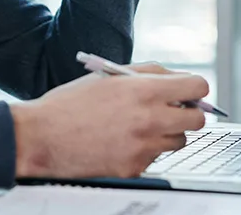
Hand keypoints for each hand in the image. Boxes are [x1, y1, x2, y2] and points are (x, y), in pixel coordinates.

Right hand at [10, 70, 208, 178]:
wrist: (42, 136)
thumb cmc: (70, 104)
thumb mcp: (108, 76)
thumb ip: (147, 73)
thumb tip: (177, 77)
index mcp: (143, 90)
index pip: (197, 87)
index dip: (195, 89)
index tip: (188, 92)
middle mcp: (149, 119)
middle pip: (198, 119)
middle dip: (187, 113)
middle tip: (171, 111)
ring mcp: (144, 147)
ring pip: (179, 141)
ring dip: (167, 133)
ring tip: (139, 127)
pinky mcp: (135, 168)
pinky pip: (155, 158)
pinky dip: (145, 150)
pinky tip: (122, 142)